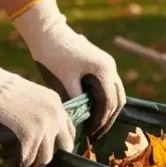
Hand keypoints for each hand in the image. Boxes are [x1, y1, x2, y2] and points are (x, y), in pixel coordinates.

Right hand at [0, 31, 75, 166]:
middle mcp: (54, 117)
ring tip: (8, 166)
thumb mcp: (29, 97)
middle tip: (25, 163)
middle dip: (43, 160)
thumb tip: (38, 142)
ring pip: (42, 161)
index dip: (58, 148)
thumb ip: (39, 115)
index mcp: (56, 105)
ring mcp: (41, 129)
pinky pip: (21, 164)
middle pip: (59, 151)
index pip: (68, 134)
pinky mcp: (24, 140)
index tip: (44, 154)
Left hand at [12, 0, 125, 138]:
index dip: (100, 122)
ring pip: (116, 94)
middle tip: (95, 135)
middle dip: (108, 119)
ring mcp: (108, 64)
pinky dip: (104, 101)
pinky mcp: (102, 64)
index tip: (90, 135)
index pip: (108, 103)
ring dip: (108, 111)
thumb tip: (81, 121)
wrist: (47, 30)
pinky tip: (92, 110)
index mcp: (103, 70)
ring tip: (95, 126)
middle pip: (118, 100)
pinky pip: (109, 87)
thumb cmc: (52, 55)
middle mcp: (111, 67)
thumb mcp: (62, 81)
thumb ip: (75, 100)